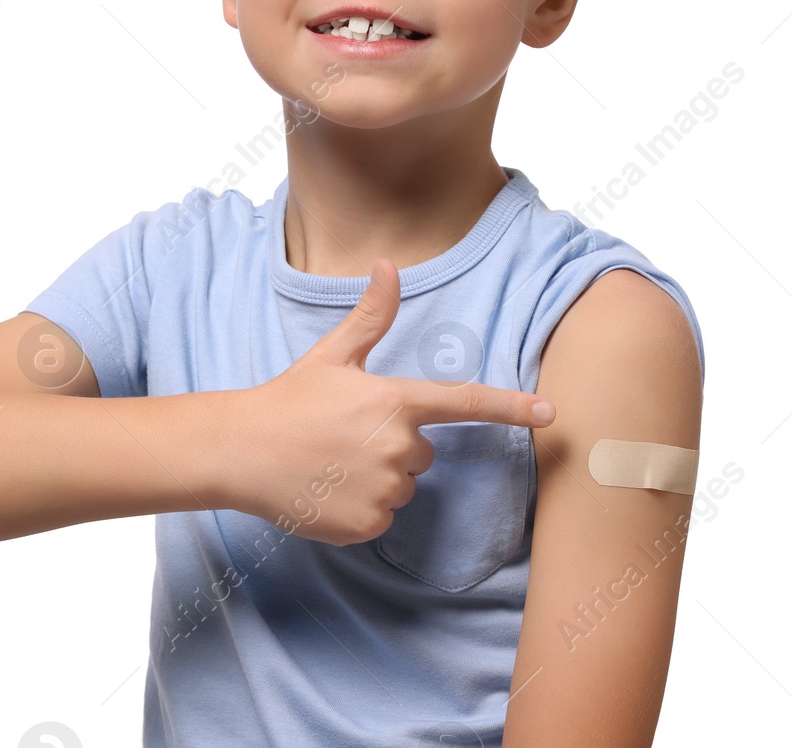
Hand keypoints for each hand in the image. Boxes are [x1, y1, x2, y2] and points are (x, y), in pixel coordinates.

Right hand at [220, 256, 556, 545]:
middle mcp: (398, 447)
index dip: (512, 407)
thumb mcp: (332, 355)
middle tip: (345, 435)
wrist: (240, 451)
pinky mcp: (367, 525)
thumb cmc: (289, 400)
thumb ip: (371, 315)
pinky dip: (361, 507)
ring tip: (333, 463)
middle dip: (393, 446)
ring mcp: (384, 490)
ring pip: (404, 487)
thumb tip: (389, 265)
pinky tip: (329, 489)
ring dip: (378, 478)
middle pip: (423, 452)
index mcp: (395, 401)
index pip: (465, 403)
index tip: (551, 413)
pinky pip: (383, 516)